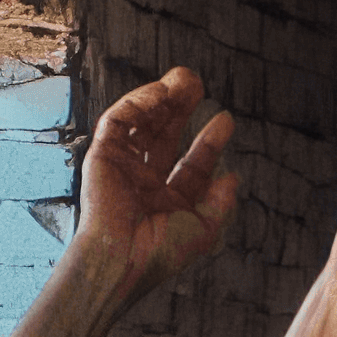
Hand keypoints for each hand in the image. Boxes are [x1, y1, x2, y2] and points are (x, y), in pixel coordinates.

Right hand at [72, 68, 240, 307]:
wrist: (122, 258)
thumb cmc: (160, 252)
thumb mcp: (203, 229)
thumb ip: (220, 202)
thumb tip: (234, 177)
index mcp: (167, 201)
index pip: (191, 165)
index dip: (209, 142)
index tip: (224, 120)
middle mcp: (144, 182)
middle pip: (165, 135)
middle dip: (181, 109)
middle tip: (197, 84)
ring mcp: (123, 166)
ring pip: (143, 123)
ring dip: (161, 99)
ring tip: (184, 78)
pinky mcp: (102, 154)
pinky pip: (119, 120)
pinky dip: (138, 103)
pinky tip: (160, 94)